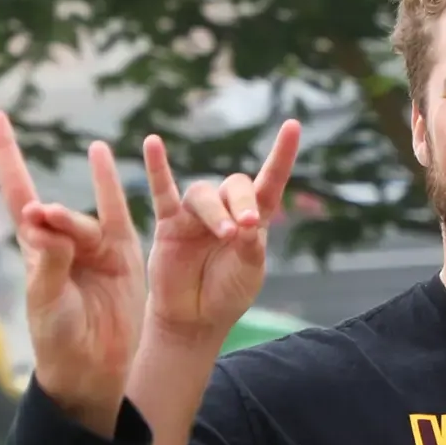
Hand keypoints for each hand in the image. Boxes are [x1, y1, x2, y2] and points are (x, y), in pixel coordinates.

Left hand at [0, 110, 144, 434]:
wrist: (94, 369)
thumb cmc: (58, 339)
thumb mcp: (46, 302)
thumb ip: (47, 260)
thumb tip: (44, 218)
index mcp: (35, 251)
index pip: (18, 193)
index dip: (7, 156)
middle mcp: (62, 242)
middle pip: (53, 214)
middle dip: (50, 218)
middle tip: (42, 225)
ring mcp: (93, 247)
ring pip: (84, 221)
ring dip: (74, 223)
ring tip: (62, 232)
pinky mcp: (122, 254)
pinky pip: (116, 213)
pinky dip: (107, 184)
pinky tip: (100, 154)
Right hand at [141, 121, 301, 340]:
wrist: (195, 318)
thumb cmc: (227, 293)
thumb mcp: (249, 274)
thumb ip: (251, 249)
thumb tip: (246, 224)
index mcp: (253, 219)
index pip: (270, 181)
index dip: (282, 155)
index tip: (293, 126)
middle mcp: (226, 209)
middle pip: (235, 186)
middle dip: (242, 202)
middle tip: (245, 227)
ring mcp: (196, 215)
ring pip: (202, 194)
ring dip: (215, 211)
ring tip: (225, 234)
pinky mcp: (169, 224)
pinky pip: (162, 191)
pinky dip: (157, 167)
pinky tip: (152, 144)